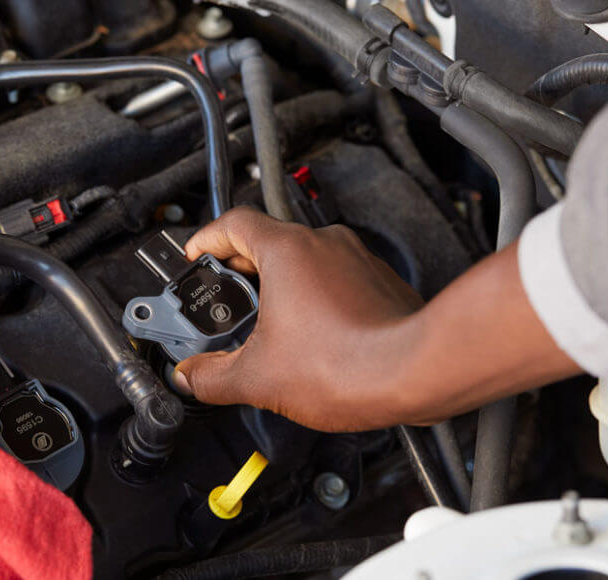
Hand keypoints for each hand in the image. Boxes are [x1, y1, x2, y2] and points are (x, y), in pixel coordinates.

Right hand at [172, 206, 424, 431]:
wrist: (417, 373)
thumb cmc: (348, 365)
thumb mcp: (258, 378)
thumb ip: (212, 376)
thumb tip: (191, 377)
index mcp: (288, 251)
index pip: (234, 223)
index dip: (207, 238)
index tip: (197, 255)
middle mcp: (326, 244)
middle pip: (270, 241)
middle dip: (242, 268)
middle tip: (225, 296)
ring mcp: (358, 260)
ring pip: (307, 260)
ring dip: (282, 285)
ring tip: (269, 322)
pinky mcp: (381, 282)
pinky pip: (337, 279)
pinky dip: (316, 297)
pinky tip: (312, 334)